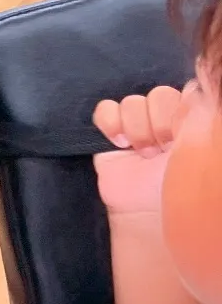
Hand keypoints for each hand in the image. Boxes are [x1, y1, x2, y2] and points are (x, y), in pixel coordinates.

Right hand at [93, 85, 187, 215]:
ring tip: (142, 153)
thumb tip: (196, 88)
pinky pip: (105, 109)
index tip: (183, 135)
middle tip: (162, 149)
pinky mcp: (110, 134)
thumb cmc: (182, 187)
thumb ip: (199, 117)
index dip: (183, 110)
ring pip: (133, 101)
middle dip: (160, 122)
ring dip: (137, 127)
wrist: (149, 215)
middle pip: (159, 94)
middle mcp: (166, 121)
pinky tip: (118, 143)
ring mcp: (137, 126)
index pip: (187, 92)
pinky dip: (109, 120)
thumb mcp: (199, 151)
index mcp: (193, 122)